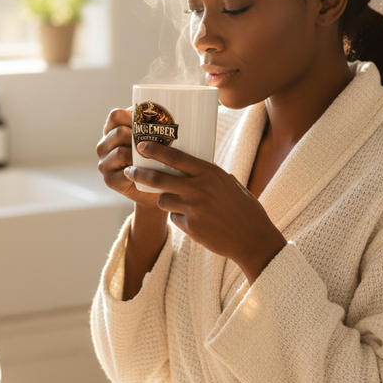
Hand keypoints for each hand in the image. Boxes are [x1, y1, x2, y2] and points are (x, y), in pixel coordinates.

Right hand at [96, 108, 163, 211]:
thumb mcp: (153, 139)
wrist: (154, 190)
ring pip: (120, 152)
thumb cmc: (155, 160)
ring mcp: (104, 163)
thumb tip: (179, 110)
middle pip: (119, 132)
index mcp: (112, 131)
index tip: (149, 121)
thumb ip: (155, 125)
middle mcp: (104, 146)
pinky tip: (146, 170)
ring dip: (138, 154)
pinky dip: (136, 171)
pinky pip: (124, 171)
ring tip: (152, 155)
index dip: (131, 115)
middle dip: (138, 136)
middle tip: (157, 140)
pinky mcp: (110, 180)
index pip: (115, 116)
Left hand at [124, 142, 286, 283]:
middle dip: (140, 173)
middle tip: (129, 170)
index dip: (156, 150)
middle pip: (159, 178)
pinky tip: (194, 220)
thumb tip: (192, 167)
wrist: (252, 237)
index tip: (141, 146)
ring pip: (163, 200)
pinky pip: (174, 218)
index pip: (176, 158)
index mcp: (209, 173)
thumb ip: (209, 175)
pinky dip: (179, 218)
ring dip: (165, 199)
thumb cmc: (244, 208)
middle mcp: (198, 189)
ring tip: (175, 201)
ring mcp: (193, 209)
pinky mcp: (190, 227)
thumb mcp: (229, 183)